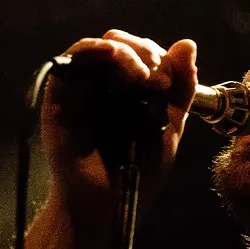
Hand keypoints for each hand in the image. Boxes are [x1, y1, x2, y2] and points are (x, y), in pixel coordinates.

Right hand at [41, 30, 198, 227]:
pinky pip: (72, 58)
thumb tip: (188, 44)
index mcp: (132, 92)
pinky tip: (114, 56)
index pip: (146, 55)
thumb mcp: (169, 126)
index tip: (170, 84)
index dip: (162, 60)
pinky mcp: (61, 95)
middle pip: (124, 44)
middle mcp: (107, 86)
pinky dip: (93, 49)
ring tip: (142, 76)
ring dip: (126, 52)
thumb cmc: (138, 173)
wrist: (109, 204)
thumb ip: (180, 88)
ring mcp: (84, 90)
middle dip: (146, 53)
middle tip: (158, 81)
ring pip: (101, 47)